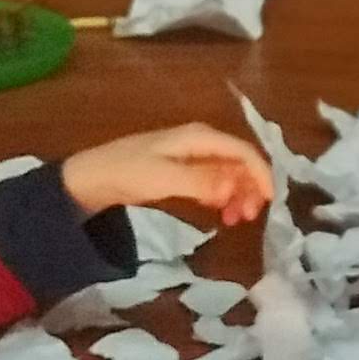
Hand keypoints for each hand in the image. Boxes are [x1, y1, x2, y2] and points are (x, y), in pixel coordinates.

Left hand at [62, 123, 275, 225]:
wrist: (89, 178)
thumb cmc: (126, 172)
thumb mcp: (163, 179)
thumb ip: (201, 183)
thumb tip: (235, 188)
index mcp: (199, 137)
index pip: (243, 152)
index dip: (261, 175)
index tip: (269, 202)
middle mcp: (200, 143)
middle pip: (240, 163)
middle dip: (250, 188)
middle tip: (249, 218)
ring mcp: (191, 157)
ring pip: (229, 174)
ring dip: (238, 196)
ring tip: (235, 221)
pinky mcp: (183, 171)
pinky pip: (214, 183)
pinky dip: (222, 198)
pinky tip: (220, 214)